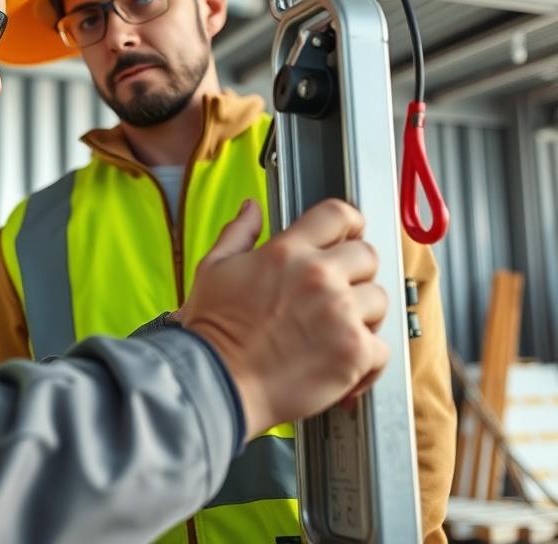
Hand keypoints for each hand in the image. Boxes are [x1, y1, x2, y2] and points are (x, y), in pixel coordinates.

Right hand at [181, 198, 388, 440]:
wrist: (218, 385)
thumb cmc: (212, 334)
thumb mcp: (213, 269)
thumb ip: (238, 234)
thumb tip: (250, 209)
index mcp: (287, 253)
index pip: (337, 215)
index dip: (349, 222)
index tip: (350, 233)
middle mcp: (319, 277)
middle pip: (367, 255)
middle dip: (355, 272)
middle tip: (337, 292)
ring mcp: (341, 314)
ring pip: (378, 300)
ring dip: (362, 315)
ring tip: (335, 332)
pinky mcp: (354, 353)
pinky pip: (382, 347)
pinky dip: (366, 359)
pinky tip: (341, 364)